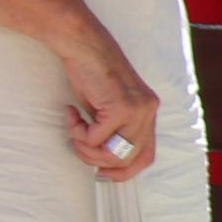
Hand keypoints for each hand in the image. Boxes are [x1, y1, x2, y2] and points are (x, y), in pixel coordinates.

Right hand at [57, 24, 159, 179]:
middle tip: (77, 143)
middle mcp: (149, 111)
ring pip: (111, 153)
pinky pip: (94, 138)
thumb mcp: (109, 108)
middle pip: (127, 160)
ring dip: (85, 148)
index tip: (101, 174)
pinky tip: (72, 113)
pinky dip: (77, 131)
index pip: (146, 156)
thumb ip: (115, 130)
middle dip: (96, 160)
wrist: (85, 47)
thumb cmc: (92, 76)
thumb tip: (106, 164)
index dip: (124, 172)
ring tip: (74, 128)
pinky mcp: (121, 107)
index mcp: (148, 112)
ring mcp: (138, 109)